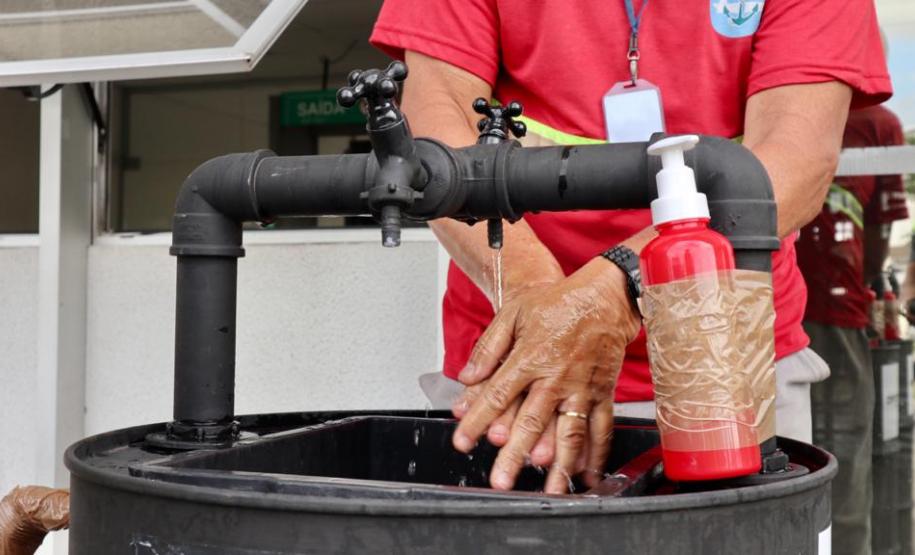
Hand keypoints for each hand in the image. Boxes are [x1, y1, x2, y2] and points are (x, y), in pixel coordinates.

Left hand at [451, 258, 640, 492]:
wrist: (604, 296)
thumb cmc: (557, 303)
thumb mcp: (513, 314)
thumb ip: (489, 347)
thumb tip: (467, 376)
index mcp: (530, 358)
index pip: (497, 395)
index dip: (477, 420)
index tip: (461, 441)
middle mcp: (556, 378)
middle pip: (531, 422)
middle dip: (514, 455)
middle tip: (501, 481)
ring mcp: (582, 389)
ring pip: (568, 434)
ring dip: (558, 466)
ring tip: (549, 492)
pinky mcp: (602, 394)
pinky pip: (600, 429)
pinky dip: (596, 455)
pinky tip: (587, 476)